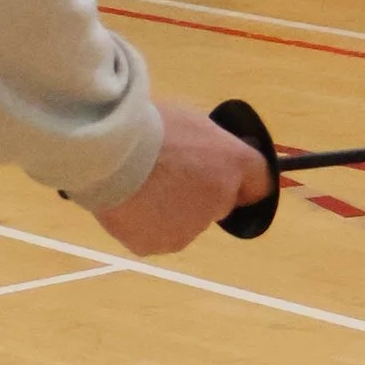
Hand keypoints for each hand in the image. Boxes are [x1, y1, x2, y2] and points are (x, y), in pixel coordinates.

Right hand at [93, 99, 270, 256]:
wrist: (106, 151)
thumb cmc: (146, 124)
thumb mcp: (189, 119)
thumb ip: (208, 145)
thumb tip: (209, 157)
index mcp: (234, 163)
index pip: (258, 183)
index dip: (238, 179)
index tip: (219, 174)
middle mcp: (220, 201)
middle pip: (215, 203)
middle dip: (196, 193)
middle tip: (163, 172)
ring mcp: (189, 229)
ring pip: (183, 223)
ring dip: (168, 211)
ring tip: (139, 186)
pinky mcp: (156, 245)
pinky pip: (153, 236)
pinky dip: (142, 224)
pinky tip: (126, 203)